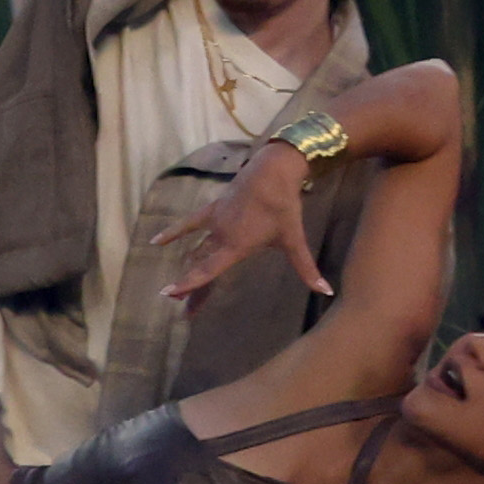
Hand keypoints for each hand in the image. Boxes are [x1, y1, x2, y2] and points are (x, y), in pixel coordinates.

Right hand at [153, 156, 332, 313]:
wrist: (271, 172)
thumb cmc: (283, 206)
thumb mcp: (294, 240)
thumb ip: (306, 268)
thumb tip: (327, 291)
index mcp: (235, 246)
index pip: (207, 269)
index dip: (188, 283)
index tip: (169, 295)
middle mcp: (219, 236)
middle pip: (199, 266)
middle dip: (192, 290)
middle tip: (184, 311)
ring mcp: (213, 223)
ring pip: (195, 251)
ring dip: (186, 270)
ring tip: (176, 290)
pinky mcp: (211, 210)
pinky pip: (188, 225)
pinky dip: (172, 234)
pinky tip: (155, 242)